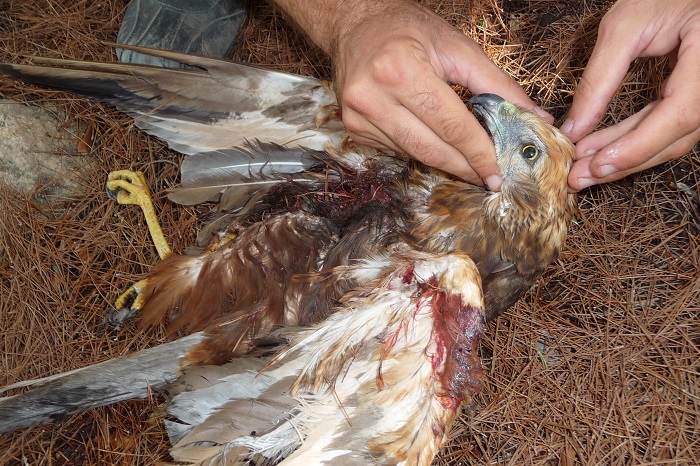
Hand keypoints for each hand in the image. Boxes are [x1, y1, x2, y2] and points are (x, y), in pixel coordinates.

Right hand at [331, 0, 551, 189]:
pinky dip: (421, 151)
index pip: (451, 125)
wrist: (355, 25)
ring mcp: (359, 117)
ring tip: (469, 164)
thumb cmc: (407, 29)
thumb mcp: (456, 47)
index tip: (498, 171)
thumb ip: (497, 84)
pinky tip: (434, 142)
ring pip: (415, 155)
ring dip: (446, 163)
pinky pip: (398, 150)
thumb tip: (533, 116)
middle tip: (489, 178)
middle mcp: (374, 97)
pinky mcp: (354, 129)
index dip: (479, 152)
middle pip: (432, 149)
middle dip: (465, 167)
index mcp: (400, 70)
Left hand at [563, 0, 699, 190]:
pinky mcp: (696, 95)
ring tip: (583, 165)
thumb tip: (575, 127)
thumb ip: (599, 78)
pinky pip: (669, 126)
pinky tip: (601, 148)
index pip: (680, 114)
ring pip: (673, 138)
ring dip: (626, 155)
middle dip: (624, 160)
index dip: (638, 145)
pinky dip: (634, 139)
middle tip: (579, 177)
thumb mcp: (624, 26)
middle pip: (676, 136)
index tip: (597, 163)